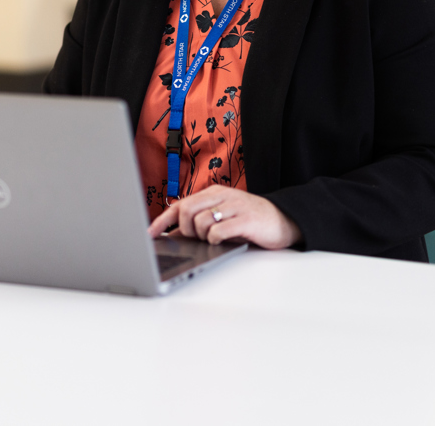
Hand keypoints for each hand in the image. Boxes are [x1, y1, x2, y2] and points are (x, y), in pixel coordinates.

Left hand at [147, 185, 301, 249]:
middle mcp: (222, 196)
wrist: (285, 221)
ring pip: (200, 222)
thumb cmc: (250, 221)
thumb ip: (200, 222)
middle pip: (186, 211)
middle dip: (184, 230)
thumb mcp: (222, 217)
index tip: (150, 234)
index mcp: (214, 193)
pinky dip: (214, 240)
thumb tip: (172, 236)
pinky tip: (222, 241)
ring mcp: (234, 207)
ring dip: (201, 236)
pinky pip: (218, 231)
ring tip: (214, 239)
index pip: (180, 204)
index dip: (162, 220)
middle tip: (194, 239)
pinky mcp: (245, 220)